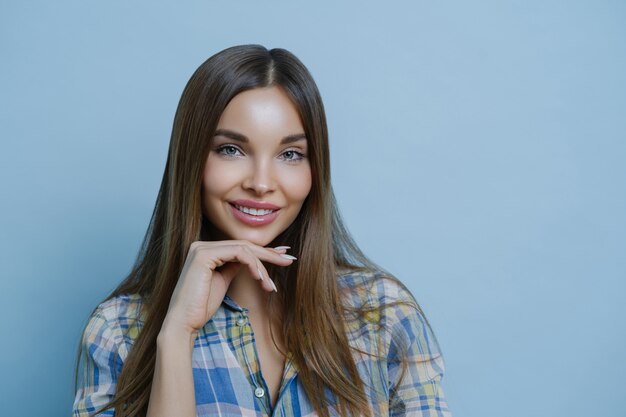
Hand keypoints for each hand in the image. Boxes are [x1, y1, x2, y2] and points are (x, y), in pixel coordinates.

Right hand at [160, 240, 293, 337]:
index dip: (264, 251)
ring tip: (271, 285)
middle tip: (290, 260)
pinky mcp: (204, 255)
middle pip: (245, 245)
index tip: (283, 256)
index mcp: (206, 250)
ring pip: (244, 249)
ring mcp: (202, 248)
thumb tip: (255, 259)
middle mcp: (203, 245)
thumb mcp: (223, 280)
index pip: (241, 247)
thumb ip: (236, 266)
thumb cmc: (201, 306)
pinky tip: (261, 279)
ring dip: (263, 266)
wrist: (184, 322)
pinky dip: (253, 265)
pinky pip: (238, 253)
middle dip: (270, 254)